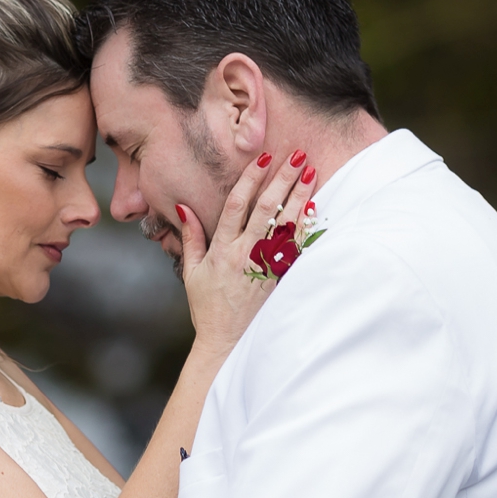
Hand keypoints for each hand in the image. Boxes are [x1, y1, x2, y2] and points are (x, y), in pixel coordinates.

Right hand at [177, 151, 317, 354]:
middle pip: (266, 210)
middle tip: (296, 155)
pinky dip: (304, 226)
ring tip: (311, 172)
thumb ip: (191, 238)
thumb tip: (183, 208)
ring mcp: (265, 267)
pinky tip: (312, 207)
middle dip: (282, 180)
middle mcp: (244, 256)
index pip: (236, 207)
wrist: (227, 342)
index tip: (263, 158)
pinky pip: (295, 248)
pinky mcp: (280, 278)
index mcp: (222, 251)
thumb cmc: (208, 307)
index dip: (250, 180)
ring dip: (299, 197)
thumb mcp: (192, 272)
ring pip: (285, 226)